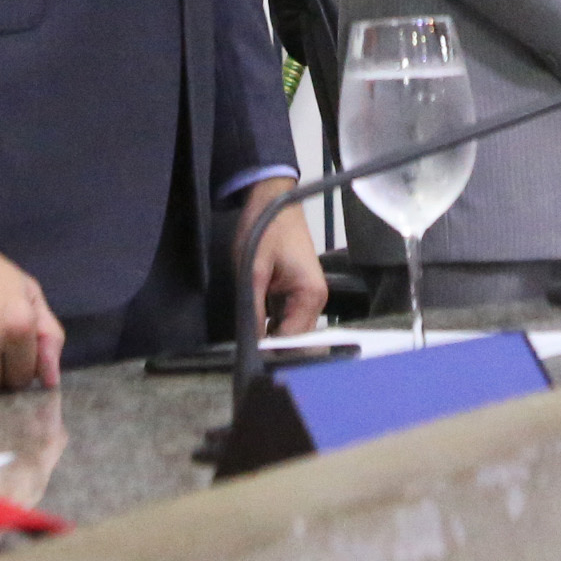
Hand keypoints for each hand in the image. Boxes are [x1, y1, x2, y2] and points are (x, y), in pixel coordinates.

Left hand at [234, 184, 328, 338]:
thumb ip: (254, 310)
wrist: (272, 199)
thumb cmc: (266, 228)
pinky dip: (272, 322)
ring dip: (271, 334)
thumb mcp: (253, 271)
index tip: (249, 361)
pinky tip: (256, 323)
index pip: (292, 339)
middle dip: (272, 346)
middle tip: (245, 353)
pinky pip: (287, 317)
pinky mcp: (299, 291)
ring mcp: (308, 296)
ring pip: (290, 330)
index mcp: (311, 295)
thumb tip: (251, 343)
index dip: (270, 352)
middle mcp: (316, 299)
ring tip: (249, 338)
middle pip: (295, 338)